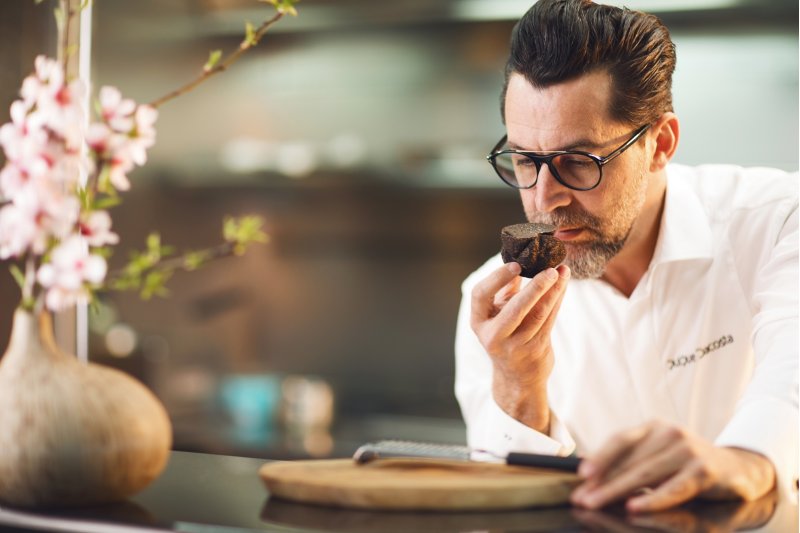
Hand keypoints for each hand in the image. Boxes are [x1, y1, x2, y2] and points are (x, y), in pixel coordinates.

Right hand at [469, 262, 569, 430]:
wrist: (516, 376)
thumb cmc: (506, 334)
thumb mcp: (498, 313)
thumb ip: (506, 289)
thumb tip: (522, 259)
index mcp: (479, 322)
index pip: (480, 295)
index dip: (497, 278)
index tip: (515, 264)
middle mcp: (494, 336)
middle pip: (516, 309)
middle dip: (535, 287)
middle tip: (550, 269)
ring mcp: (516, 346)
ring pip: (538, 314)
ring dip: (553, 291)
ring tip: (563, 272)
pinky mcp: (536, 350)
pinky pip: (549, 321)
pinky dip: (557, 301)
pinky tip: (563, 286)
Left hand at [571, 420, 776, 512]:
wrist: (738, 470)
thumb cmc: (688, 467)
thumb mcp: (658, 460)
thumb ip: (631, 464)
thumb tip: (590, 475)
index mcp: (653, 428)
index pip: (620, 440)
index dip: (600, 457)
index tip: (581, 475)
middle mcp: (669, 433)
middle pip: (629, 460)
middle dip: (602, 482)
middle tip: (582, 498)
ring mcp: (687, 449)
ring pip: (646, 473)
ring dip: (618, 491)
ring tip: (598, 502)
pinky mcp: (704, 470)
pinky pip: (673, 488)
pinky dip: (652, 499)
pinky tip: (634, 507)